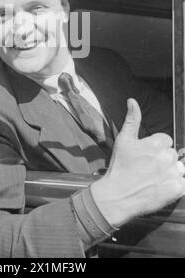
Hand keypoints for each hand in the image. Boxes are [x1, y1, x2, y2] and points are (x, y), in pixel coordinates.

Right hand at [91, 98, 184, 226]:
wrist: (117, 196)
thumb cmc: (120, 167)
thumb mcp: (123, 140)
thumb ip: (132, 119)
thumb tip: (132, 101)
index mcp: (156, 143)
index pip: (166, 141)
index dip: (155, 149)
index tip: (145, 157)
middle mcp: (166, 157)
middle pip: (172, 155)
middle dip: (163, 160)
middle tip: (148, 169)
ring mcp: (172, 174)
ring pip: (179, 169)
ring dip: (171, 173)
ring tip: (154, 179)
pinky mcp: (176, 189)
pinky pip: (183, 184)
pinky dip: (175, 187)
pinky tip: (161, 188)